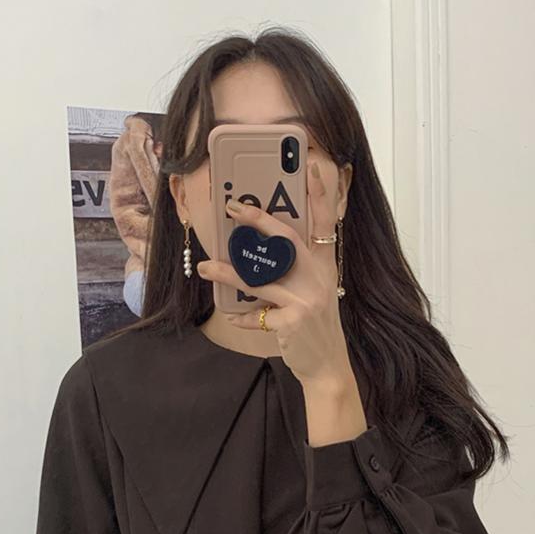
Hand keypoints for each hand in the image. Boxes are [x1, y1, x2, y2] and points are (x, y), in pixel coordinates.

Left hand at [197, 170, 365, 437]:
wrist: (328, 366)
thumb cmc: (314, 326)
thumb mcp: (314, 292)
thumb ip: (295, 271)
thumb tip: (257, 253)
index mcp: (323, 265)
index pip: (324, 223)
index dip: (319, 195)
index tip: (311, 168)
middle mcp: (317, 277)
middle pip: (285, 240)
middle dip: (258, 221)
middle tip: (233, 209)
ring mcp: (306, 299)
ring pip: (259, 278)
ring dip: (228, 273)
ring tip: (206, 267)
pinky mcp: (292, 321)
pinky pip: (256, 315)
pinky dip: (243, 317)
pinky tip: (232, 316)